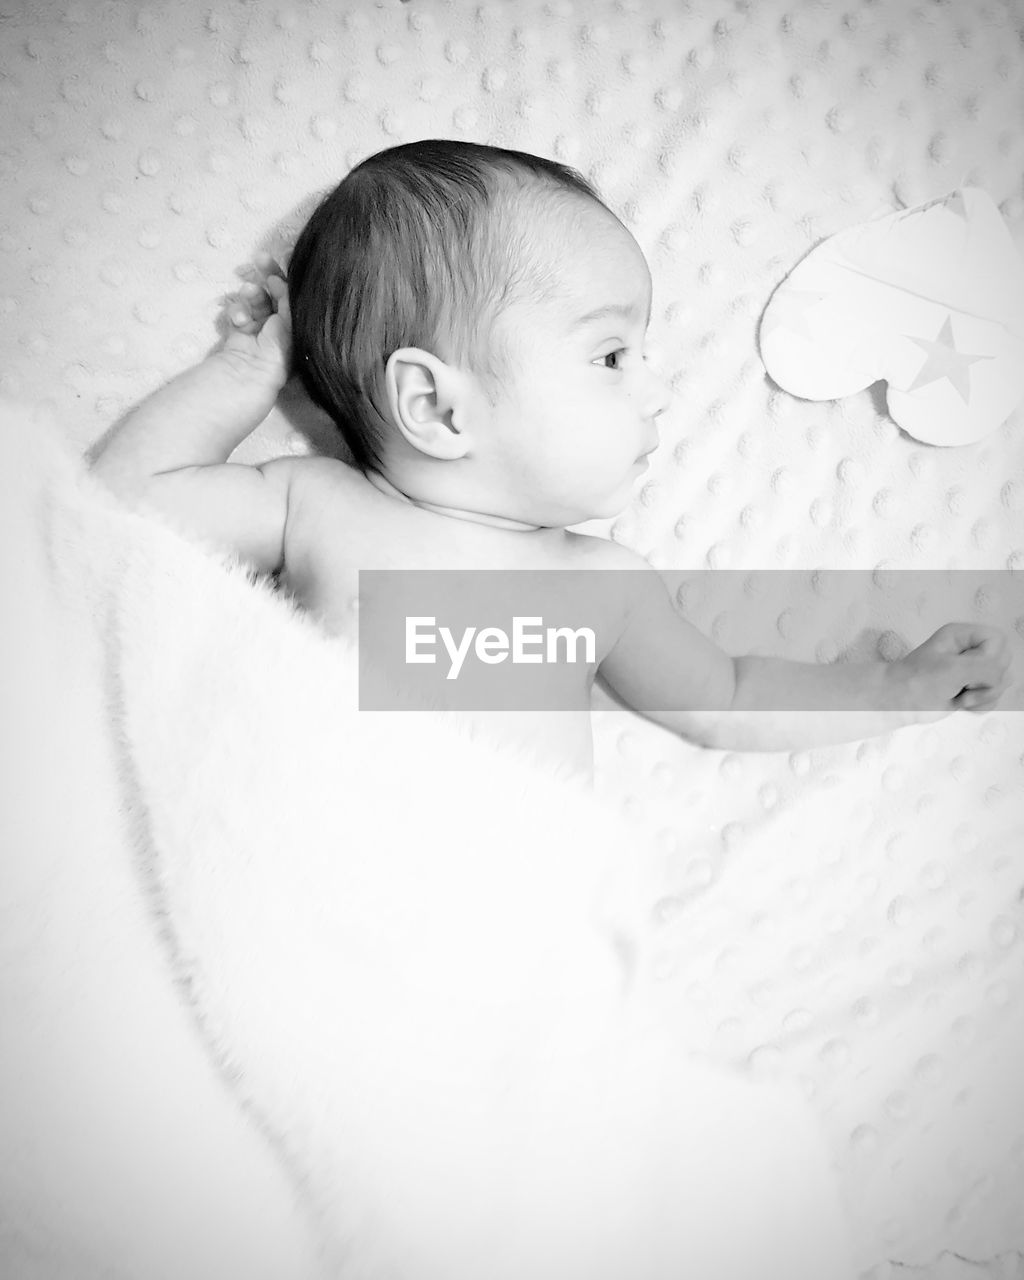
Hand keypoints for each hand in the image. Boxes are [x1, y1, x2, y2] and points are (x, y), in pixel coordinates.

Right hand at [219, 253, 291, 390]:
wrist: (250, 375)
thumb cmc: (279, 352)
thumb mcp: (292, 323)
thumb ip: (290, 299)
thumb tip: (282, 278)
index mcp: (301, 330)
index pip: (299, 297)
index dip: (293, 277)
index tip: (287, 255)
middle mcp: (283, 330)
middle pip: (277, 294)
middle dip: (269, 275)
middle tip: (261, 258)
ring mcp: (260, 331)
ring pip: (257, 300)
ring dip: (252, 293)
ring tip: (248, 293)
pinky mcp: (240, 333)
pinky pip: (239, 312)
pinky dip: (237, 311)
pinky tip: (239, 319)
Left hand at [888, 623, 1013, 714]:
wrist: (898, 703)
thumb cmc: (916, 681)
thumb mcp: (952, 669)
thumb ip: (984, 667)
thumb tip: (1003, 675)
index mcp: (963, 635)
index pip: (998, 640)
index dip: (990, 658)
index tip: (968, 671)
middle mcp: (970, 649)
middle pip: (1005, 662)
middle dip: (987, 681)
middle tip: (962, 685)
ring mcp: (973, 669)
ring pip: (1002, 682)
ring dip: (983, 696)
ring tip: (958, 696)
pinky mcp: (972, 688)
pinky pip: (994, 697)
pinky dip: (980, 705)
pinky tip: (960, 704)